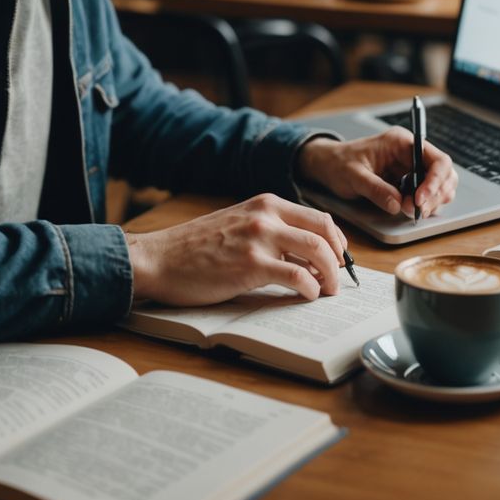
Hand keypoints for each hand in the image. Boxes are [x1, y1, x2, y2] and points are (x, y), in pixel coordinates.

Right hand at [125, 193, 347, 305]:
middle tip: (338, 280)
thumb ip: (269, 232)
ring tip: (327, 292)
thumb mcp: (237, 225)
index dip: (336, 241)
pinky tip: (307, 296)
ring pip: (317, 251)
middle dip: (339, 258)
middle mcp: (266, 215)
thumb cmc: (195, 247)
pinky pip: (297, 276)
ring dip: (330, 275)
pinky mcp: (251, 265)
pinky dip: (310, 288)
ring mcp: (259, 238)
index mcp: (265, 203)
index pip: (317, 217)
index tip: (339, 260)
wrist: (160, 258)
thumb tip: (303, 256)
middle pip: (324, 231)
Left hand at [295, 131, 456, 218]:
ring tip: (413, 211)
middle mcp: (411, 152)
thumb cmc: (339, 163)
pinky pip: (428, 193)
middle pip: (444, 173)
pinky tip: (412, 210)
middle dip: (436, 194)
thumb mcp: (353, 175)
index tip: (420, 200)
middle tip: (417, 211)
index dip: (435, 181)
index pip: (436, 159)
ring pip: (440, 184)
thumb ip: (375, 189)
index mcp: (401, 142)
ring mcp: (411, 166)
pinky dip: (426, 204)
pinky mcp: (408, 180)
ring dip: (433, 201)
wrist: (328, 165)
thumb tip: (397, 204)